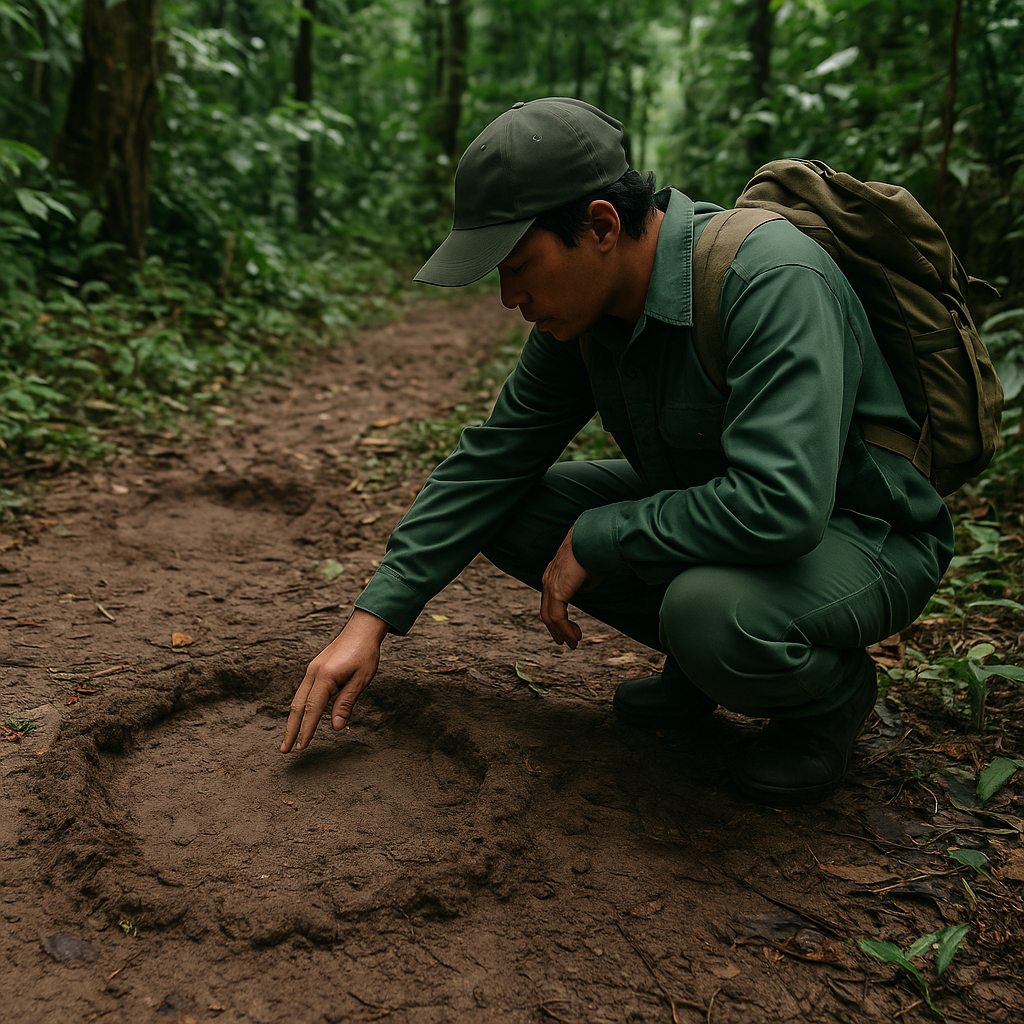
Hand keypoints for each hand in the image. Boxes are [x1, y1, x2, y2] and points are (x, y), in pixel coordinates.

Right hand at [279, 610, 389, 752]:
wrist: (362, 630)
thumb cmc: (365, 653)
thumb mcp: (361, 680)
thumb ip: (346, 703)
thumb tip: (335, 727)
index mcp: (325, 676)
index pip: (312, 709)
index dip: (306, 730)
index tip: (300, 748)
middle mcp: (313, 673)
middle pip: (297, 706)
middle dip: (290, 730)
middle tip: (285, 750)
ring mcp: (311, 670)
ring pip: (297, 699)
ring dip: (292, 720)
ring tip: (289, 738)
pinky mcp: (314, 669)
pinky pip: (303, 692)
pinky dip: (299, 708)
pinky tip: (300, 717)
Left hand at [540, 527, 599, 649]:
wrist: (592, 540)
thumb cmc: (593, 553)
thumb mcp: (587, 574)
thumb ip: (582, 585)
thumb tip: (581, 591)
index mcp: (553, 576)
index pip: (550, 602)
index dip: (558, 619)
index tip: (568, 630)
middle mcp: (548, 581)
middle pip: (547, 612)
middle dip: (557, 630)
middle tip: (568, 642)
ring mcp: (550, 586)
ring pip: (550, 616)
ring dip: (562, 632)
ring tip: (574, 643)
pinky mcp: (556, 591)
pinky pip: (556, 616)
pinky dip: (565, 629)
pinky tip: (575, 636)